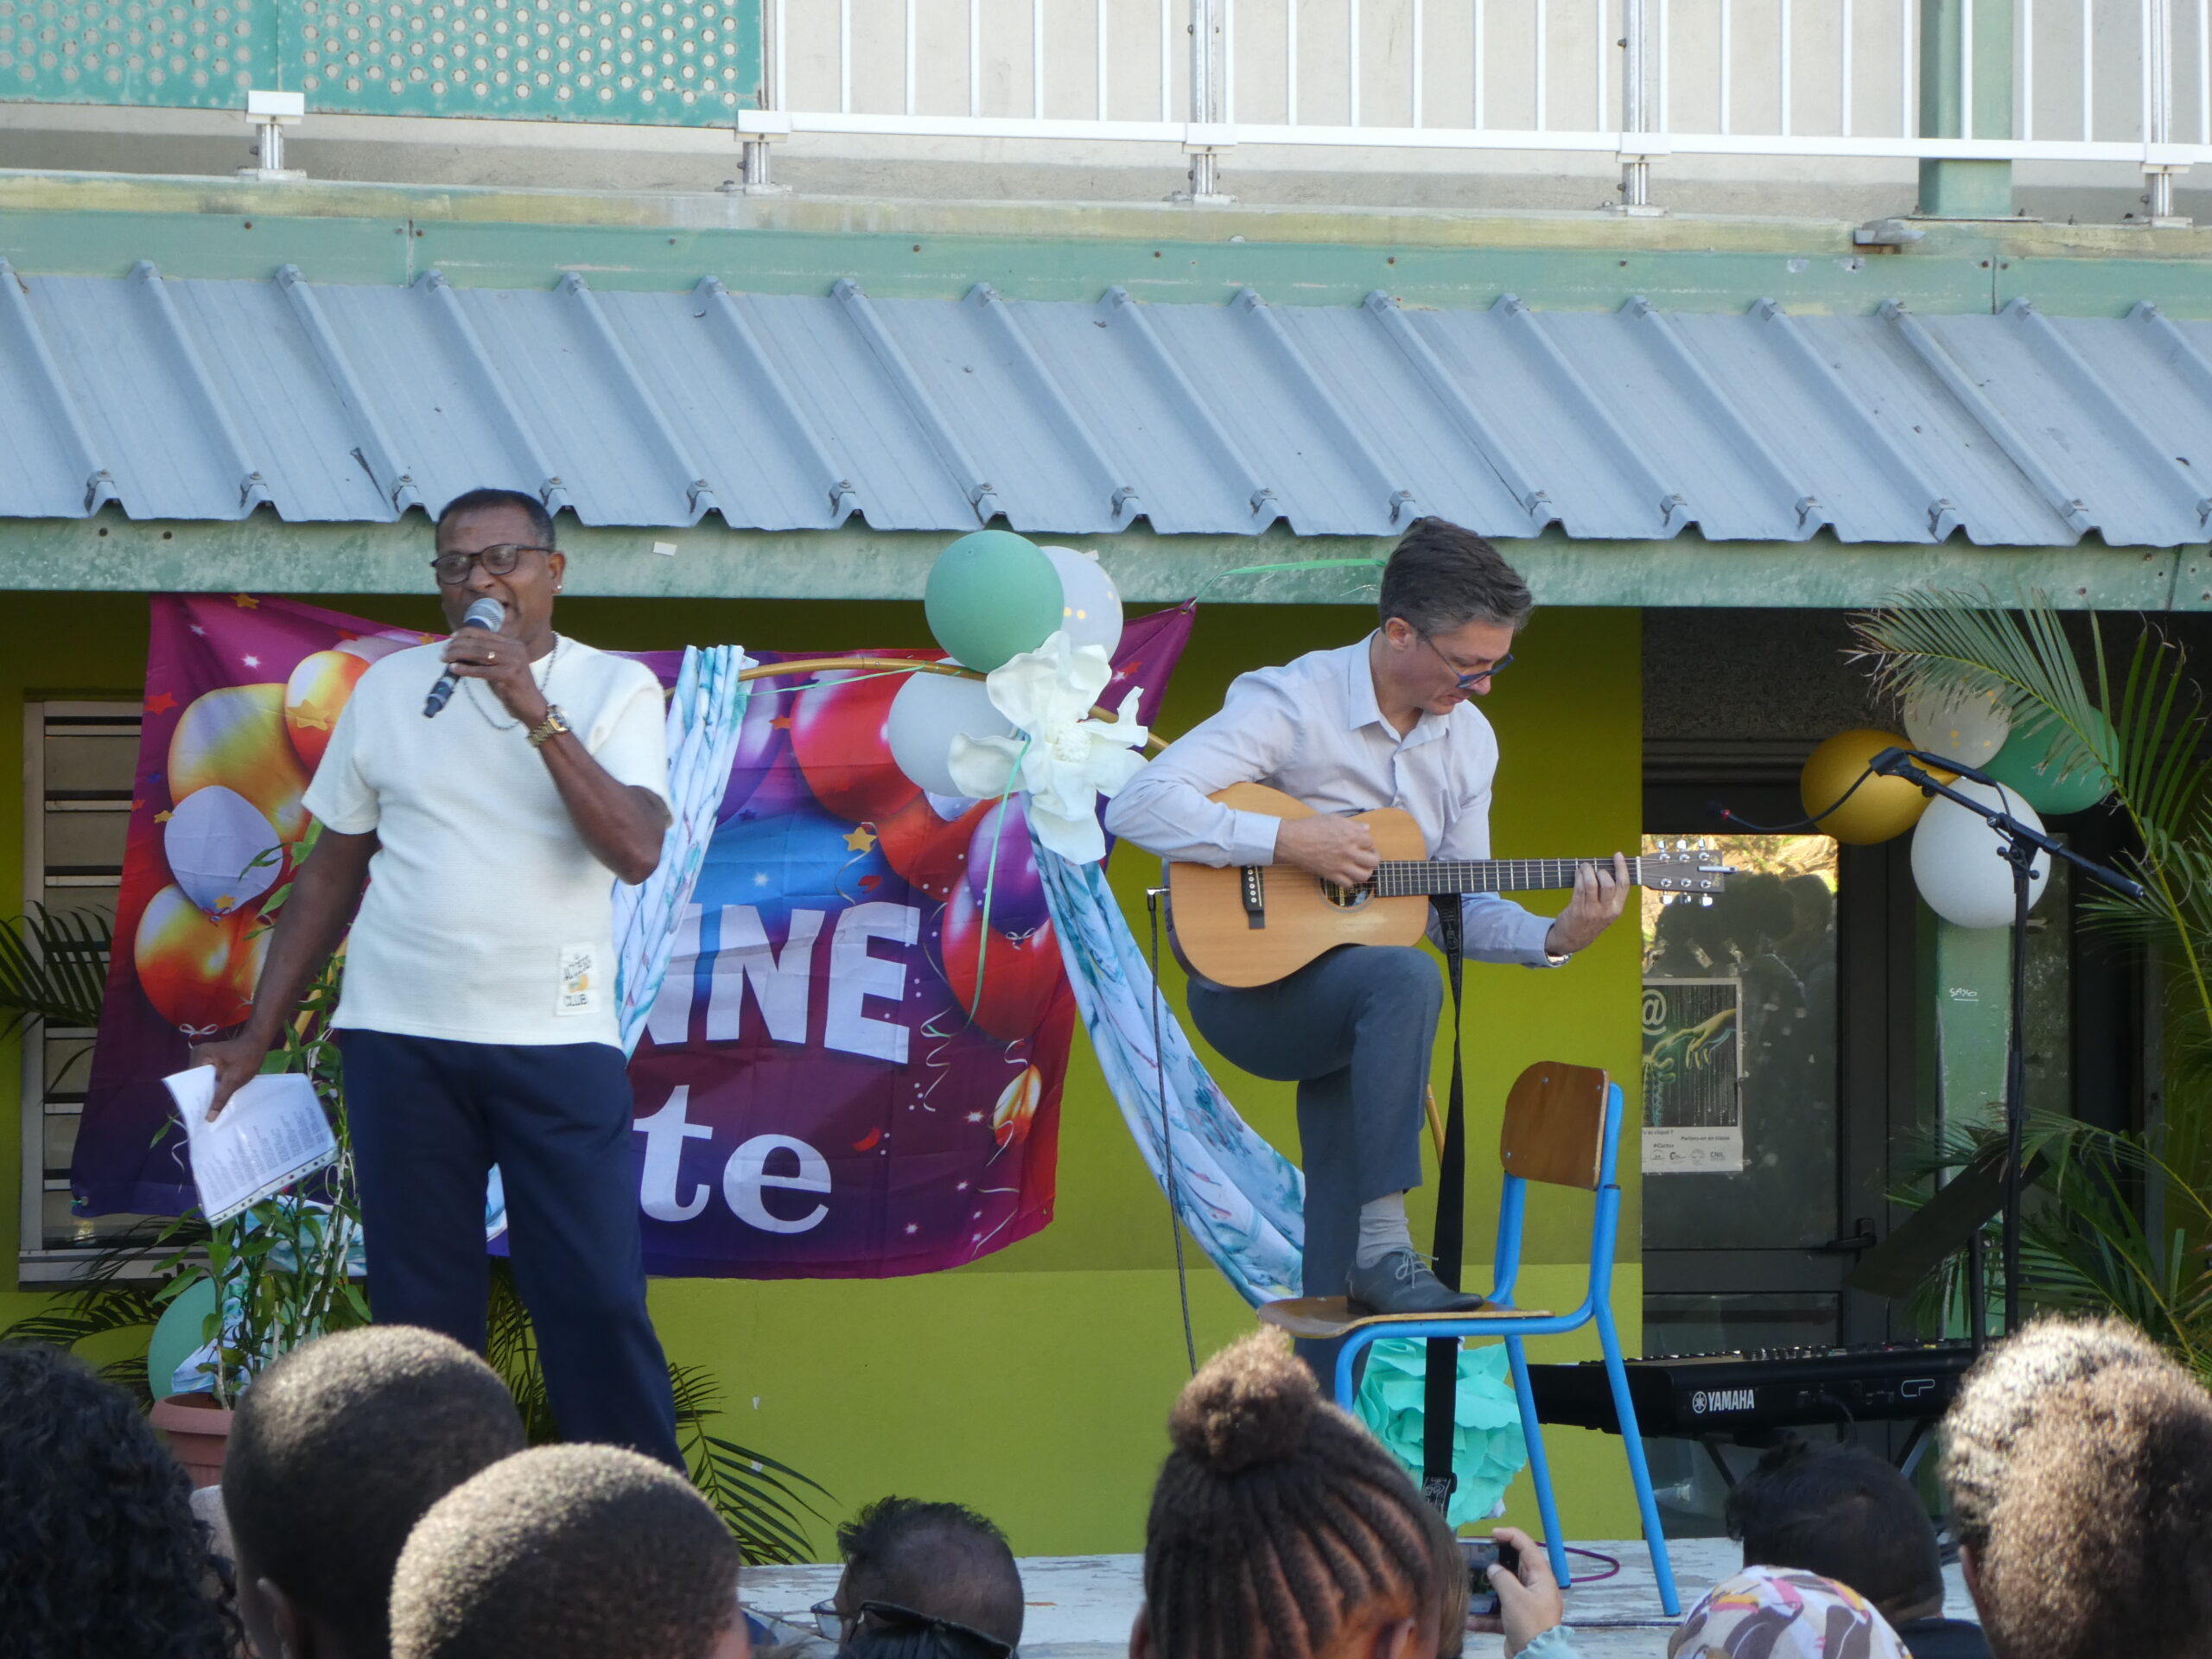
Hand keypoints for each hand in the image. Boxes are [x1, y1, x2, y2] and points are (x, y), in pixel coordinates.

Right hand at [191, 1031, 271, 1122]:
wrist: (258, 1043)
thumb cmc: (248, 1058)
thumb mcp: (233, 1080)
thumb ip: (220, 1098)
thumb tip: (209, 1118)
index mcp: (200, 1055)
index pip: (191, 1081)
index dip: (193, 1097)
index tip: (194, 1114)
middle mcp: (196, 1054)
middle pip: (194, 1080)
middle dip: (200, 1096)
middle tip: (201, 1115)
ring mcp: (202, 1055)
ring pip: (200, 1079)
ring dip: (205, 1091)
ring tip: (206, 1109)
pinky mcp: (209, 1058)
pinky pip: (206, 1075)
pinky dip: (210, 1084)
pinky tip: (214, 1096)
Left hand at [441, 626, 548, 725]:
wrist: (530, 706)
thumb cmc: (511, 688)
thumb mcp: (499, 667)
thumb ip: (485, 657)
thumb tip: (459, 650)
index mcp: (512, 643)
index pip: (485, 633)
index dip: (465, 633)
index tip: (451, 638)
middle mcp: (514, 648)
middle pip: (479, 642)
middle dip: (458, 645)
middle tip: (443, 652)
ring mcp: (514, 661)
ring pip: (479, 653)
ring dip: (458, 655)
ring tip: (445, 659)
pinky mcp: (510, 675)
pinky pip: (482, 670)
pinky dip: (466, 669)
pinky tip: (454, 669)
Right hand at [1273, 814, 1379, 886]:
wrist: (1292, 840)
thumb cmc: (1310, 827)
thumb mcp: (1333, 819)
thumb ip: (1352, 824)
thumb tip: (1366, 828)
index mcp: (1351, 835)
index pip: (1370, 841)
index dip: (1367, 842)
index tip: (1361, 842)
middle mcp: (1349, 851)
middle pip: (1373, 861)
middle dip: (1373, 858)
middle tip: (1367, 856)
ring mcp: (1341, 865)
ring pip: (1364, 875)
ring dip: (1365, 871)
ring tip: (1359, 867)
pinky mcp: (1331, 875)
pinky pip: (1348, 884)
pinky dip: (1350, 881)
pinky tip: (1346, 874)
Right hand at [1478, 1527, 1563, 1657]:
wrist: (1536, 1658)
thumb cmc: (1529, 1623)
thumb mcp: (1514, 1597)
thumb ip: (1502, 1578)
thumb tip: (1493, 1569)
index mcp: (1541, 1578)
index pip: (1528, 1548)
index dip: (1511, 1536)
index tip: (1493, 1533)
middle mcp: (1535, 1589)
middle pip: (1515, 1569)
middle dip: (1495, 1564)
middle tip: (1478, 1557)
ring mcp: (1526, 1607)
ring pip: (1504, 1592)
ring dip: (1487, 1591)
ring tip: (1470, 1585)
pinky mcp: (1517, 1623)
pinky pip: (1499, 1614)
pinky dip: (1485, 1616)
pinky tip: (1470, 1619)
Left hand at [1543, 853, 1629, 957]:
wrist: (1573, 939)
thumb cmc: (1590, 922)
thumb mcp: (1606, 912)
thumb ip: (1610, 896)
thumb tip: (1607, 869)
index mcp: (1617, 910)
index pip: (1624, 885)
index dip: (1622, 868)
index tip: (1618, 855)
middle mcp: (1606, 911)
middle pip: (1609, 884)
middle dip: (1601, 871)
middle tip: (1595, 868)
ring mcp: (1591, 911)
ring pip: (1592, 884)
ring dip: (1587, 871)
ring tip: (1584, 867)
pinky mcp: (1577, 909)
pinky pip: (1579, 888)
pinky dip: (1578, 877)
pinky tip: (1578, 873)